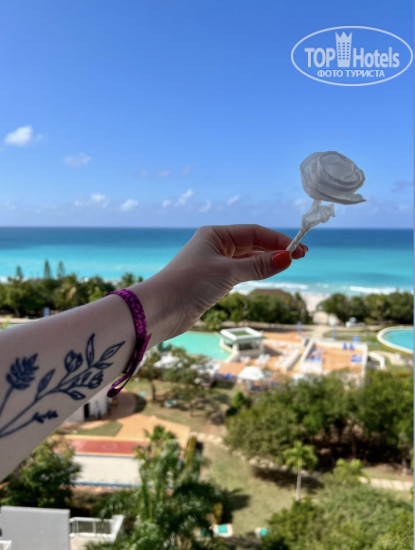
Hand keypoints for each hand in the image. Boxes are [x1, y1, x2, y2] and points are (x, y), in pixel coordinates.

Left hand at [132, 224, 306, 344]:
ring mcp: (213, 263)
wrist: (161, 309)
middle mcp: (214, 245)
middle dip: (274, 250)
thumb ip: (258, 266)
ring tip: (287, 265)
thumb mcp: (228, 272)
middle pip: (251, 243)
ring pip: (246, 259)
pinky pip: (239, 272)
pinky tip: (266, 274)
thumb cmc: (190, 283)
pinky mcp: (212, 281)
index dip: (277, 240)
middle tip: (299, 257)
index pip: (254, 232)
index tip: (298, 250)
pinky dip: (254, 272)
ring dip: (265, 261)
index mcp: (215, 234)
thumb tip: (287, 258)